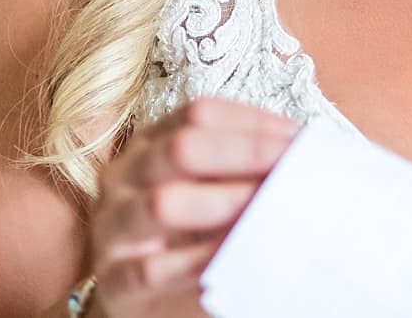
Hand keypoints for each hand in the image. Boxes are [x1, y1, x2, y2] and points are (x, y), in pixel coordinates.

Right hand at [91, 97, 295, 312]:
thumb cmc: (177, 240)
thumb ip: (235, 174)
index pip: (199, 114)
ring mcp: (112, 228)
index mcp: (148, 145)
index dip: (252, 123)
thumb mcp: (201, 195)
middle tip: (291, 170)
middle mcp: (124, 177)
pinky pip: (152, 269)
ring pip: (162, 203)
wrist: (135, 303)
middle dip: (244, 154)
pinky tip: (230, 262)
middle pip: (182, 148)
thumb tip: (299, 158)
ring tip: (267, 212)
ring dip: (222, 204)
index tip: (298, 140)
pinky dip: (195, 263)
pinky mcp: (113, 281)